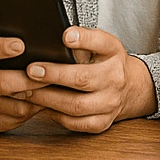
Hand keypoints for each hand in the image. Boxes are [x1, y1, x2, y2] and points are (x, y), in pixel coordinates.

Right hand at [0, 30, 47, 131]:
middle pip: (2, 83)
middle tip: (52, 75)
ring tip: (52, 89)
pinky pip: (16, 119)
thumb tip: (39, 40)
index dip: (1, 48)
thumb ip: (9, 36)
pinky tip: (40, 101)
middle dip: (30, 80)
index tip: (20, 45)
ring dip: (37, 99)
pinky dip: (32, 111)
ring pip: (15, 106)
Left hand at [22, 27, 149, 133]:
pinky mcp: (103, 122)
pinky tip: (42, 107)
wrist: (131, 87)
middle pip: (83, 78)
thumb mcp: (100, 44)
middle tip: (31, 71)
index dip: (83, 39)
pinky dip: (57, 116)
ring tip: (28, 91)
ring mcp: (110, 103)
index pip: (100, 42)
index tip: (65, 36)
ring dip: (48, 99)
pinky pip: (77, 124)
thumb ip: (80, 40)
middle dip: (54, 75)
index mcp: (113, 52)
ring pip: (76, 106)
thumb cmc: (106, 62)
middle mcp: (114, 78)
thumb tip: (49, 40)